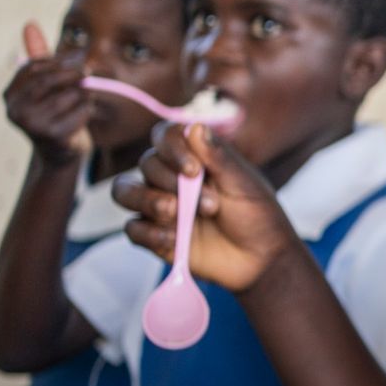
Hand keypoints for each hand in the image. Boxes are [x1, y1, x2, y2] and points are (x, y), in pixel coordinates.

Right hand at [3, 22, 91, 165]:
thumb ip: (40, 57)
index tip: (76, 59)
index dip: (58, 60)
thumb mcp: (47, 83)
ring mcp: (32, 125)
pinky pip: (79, 112)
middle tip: (90, 70)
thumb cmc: (55, 110)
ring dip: (84, 90)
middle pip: (48, 80)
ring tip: (89, 92)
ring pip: (66, 95)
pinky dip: (88, 107)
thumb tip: (29, 24)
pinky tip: (87, 110)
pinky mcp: (53, 136)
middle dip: (73, 72)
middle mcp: (15, 110)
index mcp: (10, 94)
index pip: (34, 67)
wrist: (62, 150)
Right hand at [116, 122, 305, 291]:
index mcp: (194, 158)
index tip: (193, 169)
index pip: (164, 136)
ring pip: (125, 191)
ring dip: (148, 200)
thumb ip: (218, 157)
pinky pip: (132, 228)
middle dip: (172, 182)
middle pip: (147, 164)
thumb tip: (194, 127)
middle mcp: (171, 177)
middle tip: (210, 205)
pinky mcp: (153, 235)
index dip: (171, 147)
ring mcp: (159, 206)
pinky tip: (175, 238)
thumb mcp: (243, 184)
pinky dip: (149, 232)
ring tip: (175, 212)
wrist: (260, 258)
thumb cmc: (256, 214)